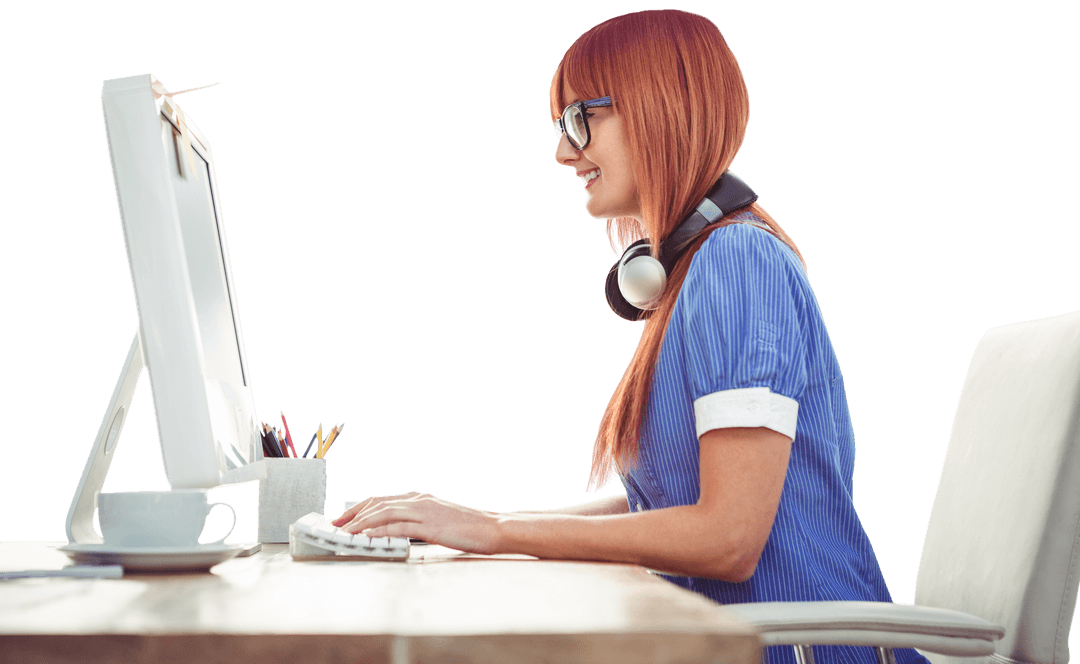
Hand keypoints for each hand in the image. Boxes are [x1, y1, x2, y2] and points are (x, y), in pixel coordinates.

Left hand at [332, 491, 501, 554]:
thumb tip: (395, 533)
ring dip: (360, 522)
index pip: (381, 500)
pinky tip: (367, 537)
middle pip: (377, 503)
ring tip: (344, 533)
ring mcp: (424, 511)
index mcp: (419, 499)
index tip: (342, 519)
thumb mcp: (437, 522)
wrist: (491, 528)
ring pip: (384, 512)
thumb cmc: (467, 528)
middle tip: (334, 526)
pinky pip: (399, 526)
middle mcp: (419, 500)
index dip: (358, 508)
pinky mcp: (430, 526)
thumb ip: (416, 524)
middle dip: (352, 514)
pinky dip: (379, 530)